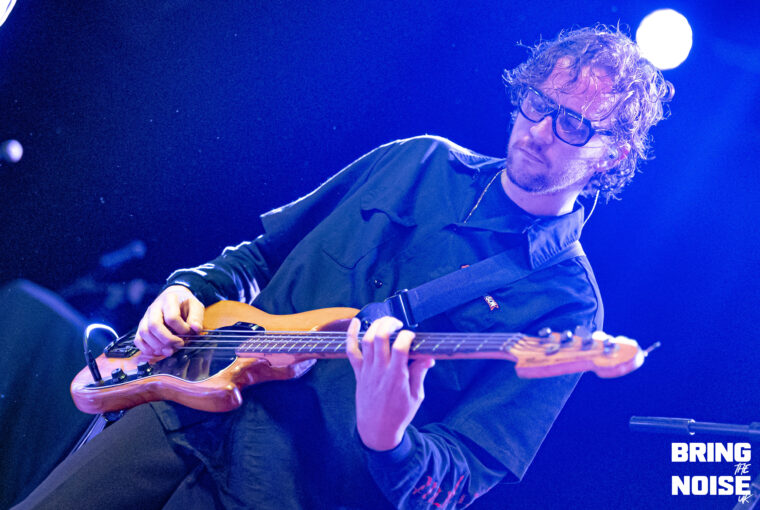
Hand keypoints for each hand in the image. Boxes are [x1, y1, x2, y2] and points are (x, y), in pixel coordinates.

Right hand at [134, 285, 204, 357]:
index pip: (171, 317)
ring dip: (157, 346)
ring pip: (144, 332)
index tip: (189, 332)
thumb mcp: (196, 306)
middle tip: (179, 344)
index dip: (181, 329)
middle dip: (167, 339)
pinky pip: (138, 339)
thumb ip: (196, 317)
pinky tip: (158, 352)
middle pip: (154, 325)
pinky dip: (146, 349)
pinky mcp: (142, 326)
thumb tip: (196, 328)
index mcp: (169, 299)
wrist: (175, 299)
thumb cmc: (186, 305)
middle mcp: (154, 307)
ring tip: (170, 351)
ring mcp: (146, 317)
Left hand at [346, 316, 434, 450]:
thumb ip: (420, 374)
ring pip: (366, 340)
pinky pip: (351, 351)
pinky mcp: (358, 373)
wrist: (376, 431)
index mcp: (397, 377)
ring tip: (386, 323)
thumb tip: (429, 357)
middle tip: (398, 324)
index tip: (413, 336)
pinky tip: (355, 322)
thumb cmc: (399, 415)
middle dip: (389, 324)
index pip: (400, 348)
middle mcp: (380, 371)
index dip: (407, 336)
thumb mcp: (416, 397)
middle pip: (380, 338)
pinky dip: (351, 335)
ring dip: (375, 326)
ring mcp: (367, 371)